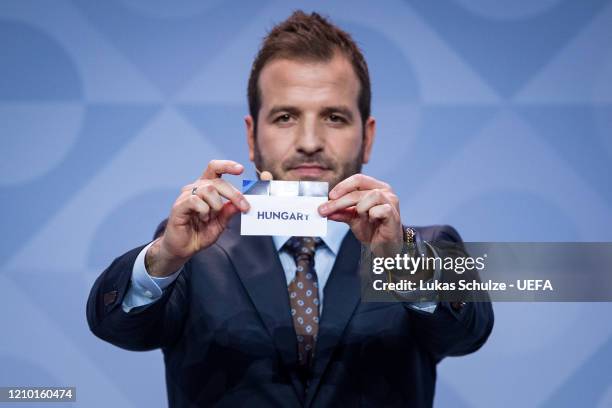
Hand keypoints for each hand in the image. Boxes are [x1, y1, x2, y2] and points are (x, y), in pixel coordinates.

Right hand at [147, 160, 249, 276]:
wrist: (183, 249)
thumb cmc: (200, 233)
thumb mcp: (220, 224)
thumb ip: (229, 212)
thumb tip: (240, 203)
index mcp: (206, 188)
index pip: (215, 168)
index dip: (227, 165)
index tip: (241, 169)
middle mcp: (195, 188)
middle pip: (217, 181)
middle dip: (234, 194)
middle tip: (244, 207)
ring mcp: (186, 196)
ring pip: (208, 189)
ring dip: (216, 205)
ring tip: (210, 218)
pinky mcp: (179, 206)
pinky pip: (196, 200)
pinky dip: (204, 211)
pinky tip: (202, 219)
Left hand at [318, 174, 402, 245]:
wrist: (384, 246)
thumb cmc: (371, 228)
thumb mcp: (352, 218)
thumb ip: (340, 212)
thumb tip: (323, 209)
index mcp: (375, 187)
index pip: (358, 179)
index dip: (342, 186)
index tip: (329, 197)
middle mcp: (385, 191)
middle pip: (359, 190)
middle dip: (339, 201)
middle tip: (324, 210)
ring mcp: (391, 202)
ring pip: (371, 196)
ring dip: (359, 208)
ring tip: (360, 217)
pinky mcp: (393, 214)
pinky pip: (379, 210)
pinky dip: (371, 216)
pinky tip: (372, 221)